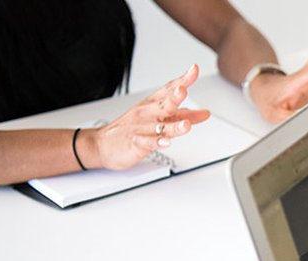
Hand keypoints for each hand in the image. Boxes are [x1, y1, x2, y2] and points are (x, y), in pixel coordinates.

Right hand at [81, 65, 209, 169]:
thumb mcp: (160, 119)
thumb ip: (184, 116)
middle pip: (164, 104)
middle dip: (174, 97)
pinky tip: (165, 142)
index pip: (169, 89)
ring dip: (174, 125)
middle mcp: (148, 113)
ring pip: (160, 126)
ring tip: (185, 124)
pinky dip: (156, 142)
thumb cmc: (134, 128)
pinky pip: (147, 142)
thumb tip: (205, 113)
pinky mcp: (136, 143)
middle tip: (183, 90)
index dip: (183, 79)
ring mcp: (142, 128)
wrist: (102, 144)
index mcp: (154, 104)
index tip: (194, 69)